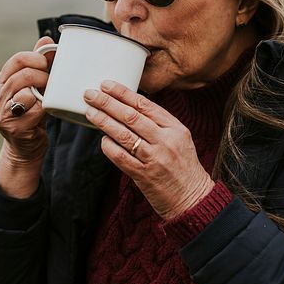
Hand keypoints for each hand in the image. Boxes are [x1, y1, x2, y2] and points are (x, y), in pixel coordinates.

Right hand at [0, 37, 53, 188]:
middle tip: (51, 82)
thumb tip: (47, 39)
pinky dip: (43, 109)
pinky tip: (45, 112)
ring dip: (42, 92)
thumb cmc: (31, 113)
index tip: (48, 64)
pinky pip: (33, 110)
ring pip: (26, 91)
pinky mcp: (13, 127)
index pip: (17, 59)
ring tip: (47, 96)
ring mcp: (3, 112)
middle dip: (43, 75)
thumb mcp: (32, 87)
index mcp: (1, 82)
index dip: (37, 58)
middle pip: (23, 74)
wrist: (24, 148)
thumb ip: (38, 64)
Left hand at [83, 80, 214, 220]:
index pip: (145, 105)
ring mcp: (154, 158)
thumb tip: (130, 106)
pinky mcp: (144, 175)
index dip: (123, 93)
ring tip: (90, 112)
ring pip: (123, 134)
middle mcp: (165, 141)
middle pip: (131, 116)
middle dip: (107, 103)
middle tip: (90, 94)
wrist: (193, 198)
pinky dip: (109, 146)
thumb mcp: (180, 138)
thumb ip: (159, 123)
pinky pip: (121, 157)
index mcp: (175, 128)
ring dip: (103, 121)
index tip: (106, 85)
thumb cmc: (183, 166)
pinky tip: (102, 139)